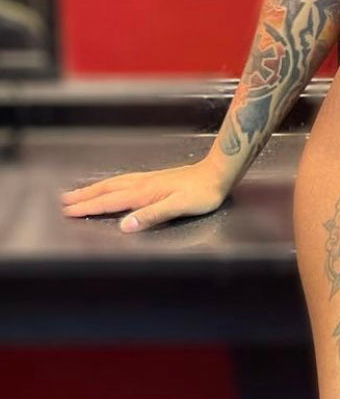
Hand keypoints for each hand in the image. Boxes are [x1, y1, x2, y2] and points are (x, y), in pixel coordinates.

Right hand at [60, 159, 229, 232]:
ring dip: (95, 189)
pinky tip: (112, 186)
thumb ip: (152, 216)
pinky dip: (110, 184)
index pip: (110, 202)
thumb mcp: (179, 207)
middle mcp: (143, 184)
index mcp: (145, 193)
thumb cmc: (202, 192)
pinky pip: (124, 181)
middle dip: (84, 196)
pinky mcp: (156, 179)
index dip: (89, 208)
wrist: (218, 173)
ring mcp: (149, 180)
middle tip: (63, 201)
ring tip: (79, 192)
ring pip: (114, 183)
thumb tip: (126, 225)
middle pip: (107, 190)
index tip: (69, 212)